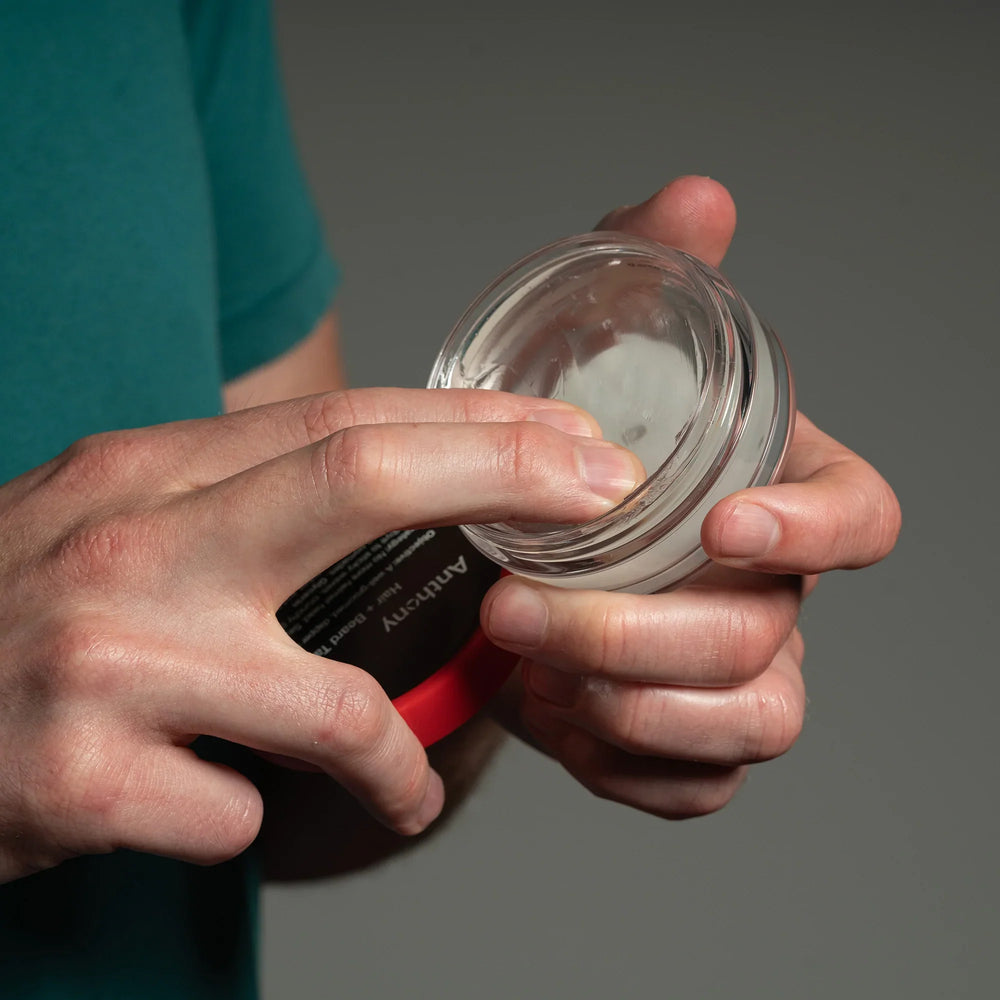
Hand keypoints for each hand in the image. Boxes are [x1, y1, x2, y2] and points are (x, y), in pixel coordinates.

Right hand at [0, 389, 642, 881]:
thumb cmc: (10, 616)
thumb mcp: (114, 523)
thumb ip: (235, 503)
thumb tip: (388, 490)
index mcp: (147, 474)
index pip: (344, 421)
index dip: (475, 423)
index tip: (571, 437)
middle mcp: (133, 547)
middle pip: (358, 478)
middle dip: (504, 477)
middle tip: (602, 497)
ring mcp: (109, 661)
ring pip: (335, 704)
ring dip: (398, 760)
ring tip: (409, 786)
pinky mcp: (83, 780)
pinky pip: (238, 812)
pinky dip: (258, 820)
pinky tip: (226, 813)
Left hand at [480, 177, 901, 818]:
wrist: (524, 543)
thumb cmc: (582, 442)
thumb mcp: (604, 343)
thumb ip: (653, 264)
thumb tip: (699, 196)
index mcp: (782, 496)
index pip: (863, 517)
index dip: (817, 527)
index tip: (727, 519)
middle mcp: (775, 592)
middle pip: (768, 638)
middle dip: (643, 632)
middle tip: (520, 609)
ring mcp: (738, 674)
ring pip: (745, 724)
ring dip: (631, 706)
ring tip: (526, 665)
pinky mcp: (687, 741)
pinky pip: (690, 785)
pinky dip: (617, 764)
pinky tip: (546, 717)